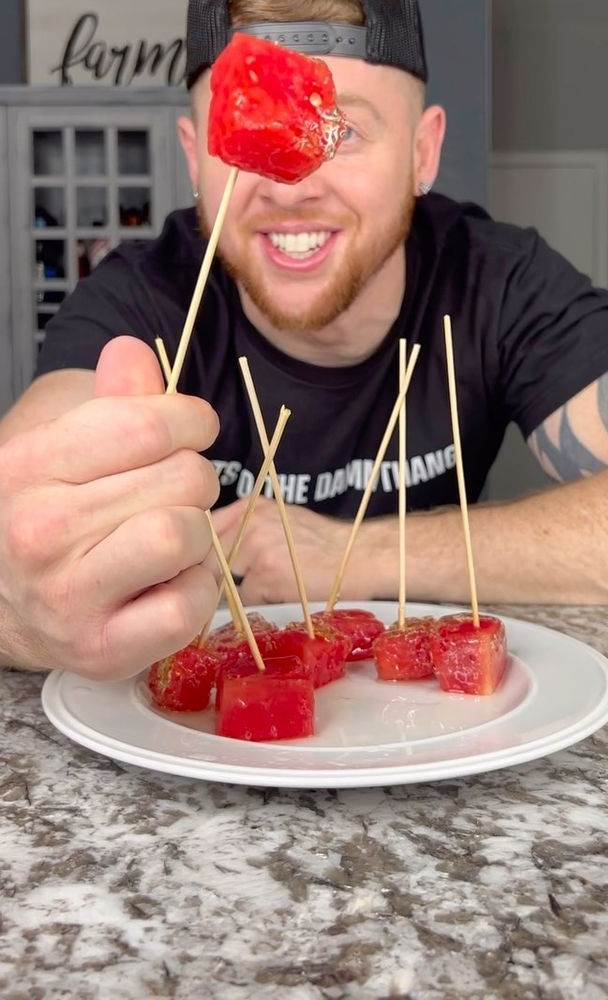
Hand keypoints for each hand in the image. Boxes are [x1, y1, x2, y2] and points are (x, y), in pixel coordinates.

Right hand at [0, 336, 220, 677]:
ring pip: (185, 535)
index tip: (194, 428)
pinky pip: (190, 605)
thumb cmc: (52, 512)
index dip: (192, 419)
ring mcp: (69, 596)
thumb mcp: (69, 445)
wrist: (6, 603)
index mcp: (31, 465)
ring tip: (170, 538)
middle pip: (181, 478)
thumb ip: (112, 401)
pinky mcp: (103, 649)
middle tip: (175, 493)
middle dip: (195, 479)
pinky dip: (196, 589)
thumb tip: (130, 350)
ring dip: (198, 534)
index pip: (148, 423)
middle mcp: (41, 530)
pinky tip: (168, 582)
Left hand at [211, 496, 398, 607]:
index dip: (198, 555)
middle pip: (206, 557)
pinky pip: (245, 599)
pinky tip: (279, 596)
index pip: (203, 530)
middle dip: (208, 577)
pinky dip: (256, 604)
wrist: (360, 555)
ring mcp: (258, 547)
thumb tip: (208, 553)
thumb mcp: (280, 520)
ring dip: (233, 592)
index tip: (200, 570)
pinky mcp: (268, 575)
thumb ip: (244, 529)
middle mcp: (250, 521)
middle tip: (217, 591)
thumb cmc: (323, 543)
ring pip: (222, 580)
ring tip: (260, 591)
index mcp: (250, 506)